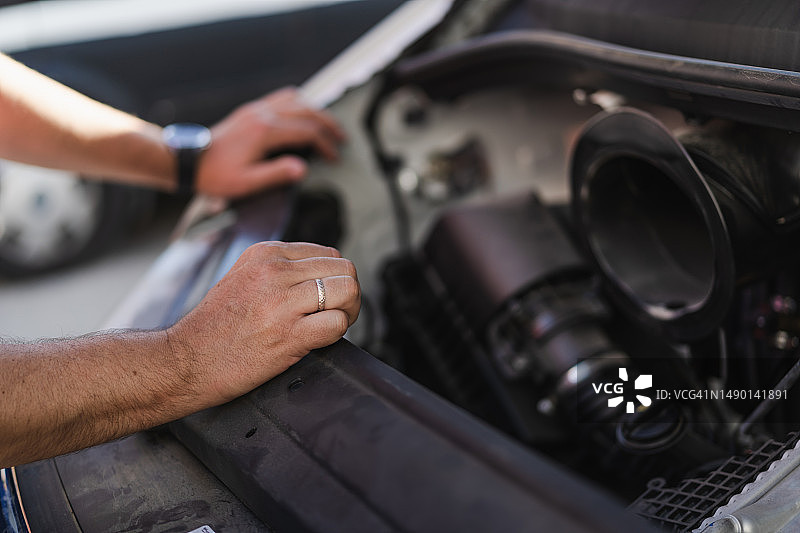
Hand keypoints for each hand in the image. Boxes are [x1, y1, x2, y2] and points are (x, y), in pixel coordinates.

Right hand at [169, 241, 359, 404]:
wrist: (184, 361)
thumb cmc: (214, 327)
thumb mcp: (243, 277)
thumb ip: (279, 270)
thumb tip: (320, 274)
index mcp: (266, 253)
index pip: (329, 254)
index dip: (335, 279)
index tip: (325, 299)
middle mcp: (275, 271)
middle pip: (344, 269)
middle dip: (348, 294)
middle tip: (336, 314)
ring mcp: (282, 302)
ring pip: (348, 291)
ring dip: (348, 312)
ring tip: (330, 326)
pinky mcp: (288, 335)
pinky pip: (338, 324)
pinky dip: (336, 334)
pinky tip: (317, 340)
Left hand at [195, 88, 345, 197]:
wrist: (188, 161)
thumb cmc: (215, 175)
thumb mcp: (247, 182)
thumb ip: (277, 174)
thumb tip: (303, 169)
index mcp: (264, 132)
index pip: (306, 132)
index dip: (326, 144)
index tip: (335, 157)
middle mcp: (262, 115)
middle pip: (306, 111)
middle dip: (328, 124)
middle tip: (341, 137)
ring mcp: (256, 110)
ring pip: (295, 99)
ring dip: (315, 110)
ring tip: (327, 124)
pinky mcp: (250, 111)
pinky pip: (280, 98)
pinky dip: (298, 102)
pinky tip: (302, 111)